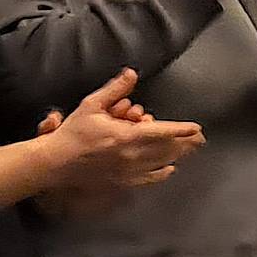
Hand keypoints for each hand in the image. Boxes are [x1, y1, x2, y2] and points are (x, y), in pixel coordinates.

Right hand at [39, 69, 205, 203]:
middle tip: (200, 138)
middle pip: (167, 149)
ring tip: (191, 149)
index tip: (196, 127)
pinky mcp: (122, 182)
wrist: (56, 163)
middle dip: (185, 143)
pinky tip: (170, 169)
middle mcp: (131, 156)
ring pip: (160, 163)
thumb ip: (115, 90)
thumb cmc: (73, 133)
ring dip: (177, 155)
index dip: (181, 129)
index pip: (161, 132)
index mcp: (126, 136)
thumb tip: (131, 74)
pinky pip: (147, 179)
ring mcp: (128, 171)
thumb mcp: (91, 105)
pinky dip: (161, 173)